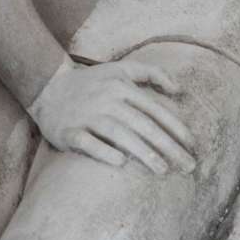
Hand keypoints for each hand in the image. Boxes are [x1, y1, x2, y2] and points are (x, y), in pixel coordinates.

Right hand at [30, 57, 196, 173]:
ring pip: (120, 135)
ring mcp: (88, 116)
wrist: (47, 87)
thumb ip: (151, 73)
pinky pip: (89, 143)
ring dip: (143, 153)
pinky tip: (120, 163)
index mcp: (122, 88)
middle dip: (169, 147)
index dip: (176, 128)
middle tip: (187, 166)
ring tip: (162, 170)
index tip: (192, 146)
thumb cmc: (91, 82)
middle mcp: (108, 101)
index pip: (155, 110)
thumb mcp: (120, 69)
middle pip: (143, 125)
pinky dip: (103, 151)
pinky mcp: (70, 131)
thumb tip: (179, 90)